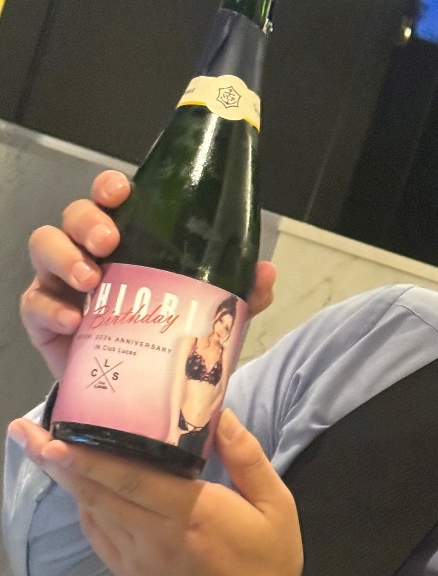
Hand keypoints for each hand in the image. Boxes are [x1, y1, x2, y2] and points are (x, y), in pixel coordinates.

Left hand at [8, 410, 305, 575]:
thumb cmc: (267, 565)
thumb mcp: (276, 505)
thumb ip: (247, 457)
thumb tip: (218, 413)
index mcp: (192, 514)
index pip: (131, 480)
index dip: (90, 458)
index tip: (55, 436)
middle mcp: (155, 535)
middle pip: (98, 492)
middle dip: (57, 461)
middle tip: (24, 431)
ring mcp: (136, 558)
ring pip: (92, 511)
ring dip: (65, 479)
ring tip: (40, 447)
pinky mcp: (129, 574)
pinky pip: (98, 534)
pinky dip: (83, 506)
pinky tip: (77, 486)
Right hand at [21, 170, 276, 381]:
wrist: (136, 388)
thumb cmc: (165, 334)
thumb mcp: (207, 312)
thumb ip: (237, 291)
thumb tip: (265, 273)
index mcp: (128, 239)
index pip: (111, 198)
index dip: (110, 188)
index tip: (122, 192)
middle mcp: (89, 251)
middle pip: (74, 216)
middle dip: (87, 221)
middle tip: (109, 243)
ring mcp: (62, 281)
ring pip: (45, 246)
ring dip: (64, 257)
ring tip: (90, 281)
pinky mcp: (44, 317)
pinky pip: (34, 302)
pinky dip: (50, 308)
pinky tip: (74, 322)